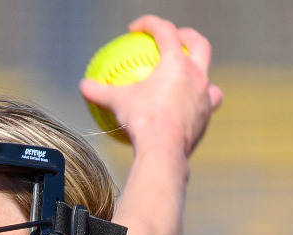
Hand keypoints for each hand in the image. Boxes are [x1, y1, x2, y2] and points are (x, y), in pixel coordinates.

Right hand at [79, 15, 223, 156]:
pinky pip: (204, 107)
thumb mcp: (117, 103)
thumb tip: (83, 86)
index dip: (150, 24)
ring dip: (200, 75)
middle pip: (199, 44)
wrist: (165, 150)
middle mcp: (196, 76)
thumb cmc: (142, 121)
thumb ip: (99, 91)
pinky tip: (184, 110)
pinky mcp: (205, 118)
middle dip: (188, 36)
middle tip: (176, 37)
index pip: (165, 31)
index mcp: (176, 63)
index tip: (135, 29)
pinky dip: (195, 105)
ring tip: (188, 79)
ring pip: (209, 79)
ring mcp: (204, 97)